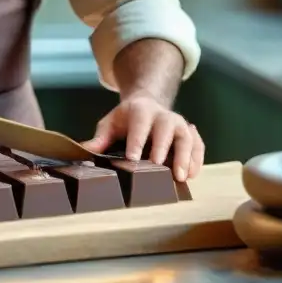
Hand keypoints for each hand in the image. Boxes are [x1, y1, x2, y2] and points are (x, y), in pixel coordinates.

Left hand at [80, 92, 204, 181]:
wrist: (147, 105)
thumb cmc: (126, 120)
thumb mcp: (110, 124)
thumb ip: (99, 139)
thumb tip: (83, 151)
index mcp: (141, 111)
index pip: (139, 124)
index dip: (136, 140)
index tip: (132, 159)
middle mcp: (163, 115)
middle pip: (166, 128)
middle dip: (163, 148)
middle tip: (158, 167)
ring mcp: (180, 124)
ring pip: (186, 137)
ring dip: (185, 156)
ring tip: (181, 177)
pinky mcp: (190, 134)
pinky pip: (198, 145)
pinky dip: (197, 159)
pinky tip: (192, 175)